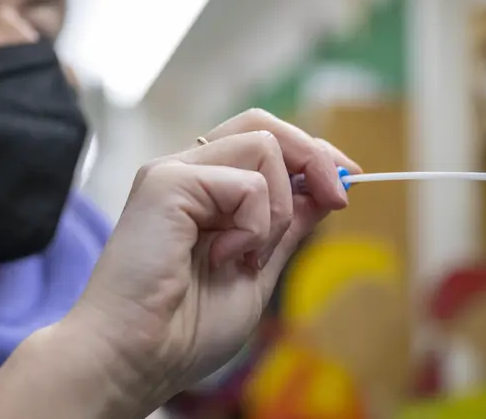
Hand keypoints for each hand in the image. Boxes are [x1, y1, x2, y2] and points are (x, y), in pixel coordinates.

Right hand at [66, 109, 360, 413]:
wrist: (138, 359)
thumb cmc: (185, 329)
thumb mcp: (258, 270)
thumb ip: (287, 227)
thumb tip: (324, 191)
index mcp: (205, 191)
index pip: (265, 142)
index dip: (312, 154)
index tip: (348, 180)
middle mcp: (188, 171)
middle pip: (263, 126)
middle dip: (314, 156)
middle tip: (338, 197)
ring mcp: (174, 171)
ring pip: (263, 146)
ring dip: (278, 208)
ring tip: (247, 254)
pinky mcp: (167, 181)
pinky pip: (247, 184)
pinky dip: (254, 226)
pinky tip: (225, 257)